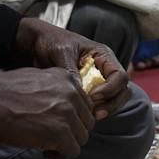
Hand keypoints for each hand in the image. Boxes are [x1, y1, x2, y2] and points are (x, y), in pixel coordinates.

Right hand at [0, 67, 94, 158]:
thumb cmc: (0, 92)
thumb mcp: (36, 79)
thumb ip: (56, 90)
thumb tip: (63, 106)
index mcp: (66, 79)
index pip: (84, 104)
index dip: (73, 118)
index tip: (58, 124)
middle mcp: (72, 94)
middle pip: (86, 122)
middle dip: (72, 132)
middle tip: (54, 137)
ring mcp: (68, 113)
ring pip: (81, 138)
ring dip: (67, 144)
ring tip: (48, 145)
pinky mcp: (60, 133)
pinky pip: (72, 151)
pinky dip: (60, 155)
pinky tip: (46, 152)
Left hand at [14, 18, 129, 120]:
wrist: (36, 44)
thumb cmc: (51, 41)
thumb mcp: (61, 52)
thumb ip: (71, 70)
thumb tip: (81, 92)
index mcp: (103, 56)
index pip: (120, 76)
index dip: (111, 89)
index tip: (93, 96)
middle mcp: (105, 70)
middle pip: (123, 91)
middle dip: (112, 104)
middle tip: (95, 113)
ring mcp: (100, 82)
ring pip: (115, 100)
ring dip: (106, 110)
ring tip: (90, 117)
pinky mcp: (90, 92)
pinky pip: (101, 105)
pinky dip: (96, 112)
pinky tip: (84, 116)